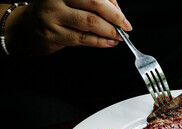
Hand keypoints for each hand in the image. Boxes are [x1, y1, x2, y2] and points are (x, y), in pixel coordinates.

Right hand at [7, 0, 131, 54]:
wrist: (25, 28)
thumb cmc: (54, 12)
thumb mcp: (71, 1)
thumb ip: (94, 2)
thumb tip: (117, 11)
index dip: (113, 6)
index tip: (123, 16)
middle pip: (94, 4)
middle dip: (115, 17)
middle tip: (126, 26)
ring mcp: (53, 16)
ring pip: (90, 23)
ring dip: (109, 31)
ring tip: (119, 36)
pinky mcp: (53, 35)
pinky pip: (83, 39)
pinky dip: (100, 42)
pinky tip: (108, 42)